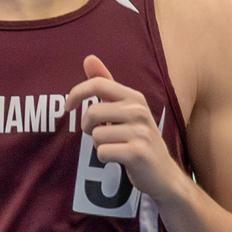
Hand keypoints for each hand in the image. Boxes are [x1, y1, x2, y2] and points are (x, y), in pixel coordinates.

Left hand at [66, 55, 174, 200]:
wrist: (163, 173)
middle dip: (88, 127)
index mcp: (135, 97)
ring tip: (116, 147)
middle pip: (92, 112)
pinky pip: (103, 152)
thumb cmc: (138, 139)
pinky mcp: (137, 153)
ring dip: (99, 145)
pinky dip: (105, 158)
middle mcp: (139, 111)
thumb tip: (88, 58)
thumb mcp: (125, 109)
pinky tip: (119, 158)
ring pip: (97, 136)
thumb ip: (106, 85)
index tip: (68, 106)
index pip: (98, 84)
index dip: (77, 93)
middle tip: (100, 135)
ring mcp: (140, 132)